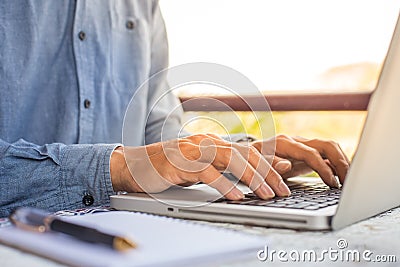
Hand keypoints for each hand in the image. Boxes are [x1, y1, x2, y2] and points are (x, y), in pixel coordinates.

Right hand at [110, 134, 290, 200]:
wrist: (136, 165)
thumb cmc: (169, 168)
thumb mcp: (200, 167)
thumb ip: (221, 169)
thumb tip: (245, 179)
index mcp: (213, 143)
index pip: (248, 151)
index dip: (269, 163)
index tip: (286, 176)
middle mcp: (207, 143)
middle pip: (245, 155)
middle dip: (268, 172)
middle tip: (283, 190)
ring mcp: (194, 151)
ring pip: (231, 160)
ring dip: (252, 178)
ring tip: (266, 194)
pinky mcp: (181, 163)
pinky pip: (207, 173)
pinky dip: (224, 185)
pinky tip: (236, 197)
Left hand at [251, 135, 349, 187]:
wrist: (248, 155)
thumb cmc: (251, 161)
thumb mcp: (255, 164)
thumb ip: (269, 164)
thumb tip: (286, 165)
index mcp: (285, 143)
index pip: (311, 153)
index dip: (323, 168)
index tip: (332, 183)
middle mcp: (296, 141)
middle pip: (326, 145)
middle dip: (341, 162)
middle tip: (349, 181)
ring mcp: (303, 145)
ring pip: (330, 148)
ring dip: (342, 162)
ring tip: (349, 180)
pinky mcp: (306, 153)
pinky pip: (326, 155)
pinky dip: (336, 165)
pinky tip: (342, 177)